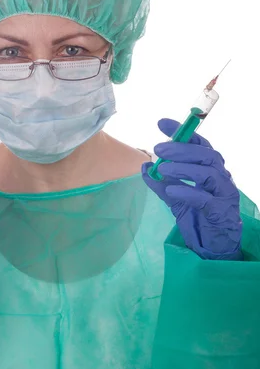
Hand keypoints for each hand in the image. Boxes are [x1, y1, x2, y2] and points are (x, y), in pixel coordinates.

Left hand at [142, 118, 242, 259]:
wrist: (212, 244)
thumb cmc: (197, 216)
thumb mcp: (174, 197)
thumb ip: (160, 182)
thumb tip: (144, 166)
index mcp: (210, 168)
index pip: (199, 144)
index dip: (182, 132)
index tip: (161, 124)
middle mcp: (221, 177)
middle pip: (206, 155)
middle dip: (181, 149)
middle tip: (158, 149)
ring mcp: (224, 194)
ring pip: (209, 174)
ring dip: (184, 168)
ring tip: (163, 169)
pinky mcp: (221, 212)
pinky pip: (205, 199)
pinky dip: (188, 192)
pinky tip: (171, 190)